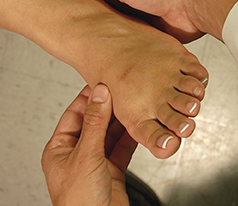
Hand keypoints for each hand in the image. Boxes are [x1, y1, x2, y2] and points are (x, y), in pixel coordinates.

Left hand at [42, 84, 136, 205]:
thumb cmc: (79, 202)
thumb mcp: (86, 156)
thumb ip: (95, 124)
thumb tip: (99, 96)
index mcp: (61, 148)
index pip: (75, 114)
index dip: (88, 98)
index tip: (101, 83)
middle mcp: (78, 153)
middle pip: (95, 122)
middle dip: (108, 108)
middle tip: (120, 92)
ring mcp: (96, 160)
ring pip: (110, 134)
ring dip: (121, 122)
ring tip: (131, 106)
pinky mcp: (112, 168)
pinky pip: (122, 147)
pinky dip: (130, 137)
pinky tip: (136, 127)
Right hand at [61, 0, 237, 42]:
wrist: (189, 6)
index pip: (92, 0)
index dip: (78, 9)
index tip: (64, 20)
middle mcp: (127, 8)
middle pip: (103, 21)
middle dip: (92, 30)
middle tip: (75, 43)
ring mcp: (139, 24)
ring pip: (117, 36)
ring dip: (108, 43)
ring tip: (92, 55)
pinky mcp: (149, 39)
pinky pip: (132, 46)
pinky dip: (124, 51)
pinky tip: (114, 59)